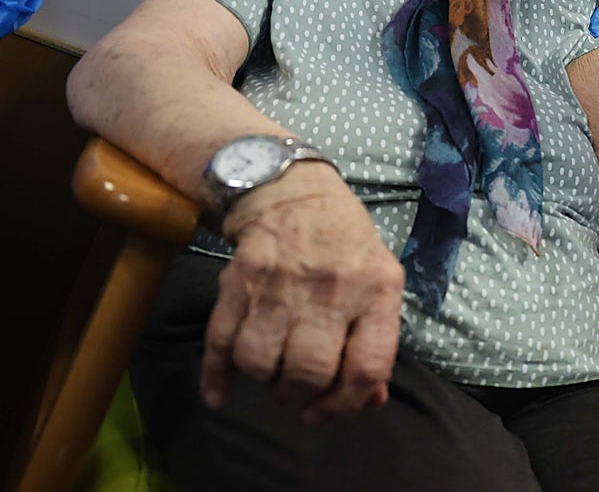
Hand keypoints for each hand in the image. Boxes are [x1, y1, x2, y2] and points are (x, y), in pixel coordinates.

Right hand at [201, 162, 405, 422]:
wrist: (294, 191)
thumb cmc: (347, 245)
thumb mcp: (379, 281)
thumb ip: (377, 340)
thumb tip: (371, 400)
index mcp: (376, 289)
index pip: (367, 366)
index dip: (346, 404)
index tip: (328, 410)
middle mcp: (331, 287)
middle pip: (309, 371)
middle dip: (299, 396)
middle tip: (297, 390)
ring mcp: (282, 282)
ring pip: (260, 362)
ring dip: (263, 381)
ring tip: (272, 372)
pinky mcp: (240, 279)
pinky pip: (220, 341)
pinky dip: (216, 378)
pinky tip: (221, 393)